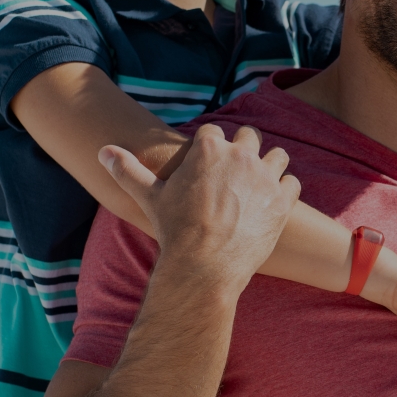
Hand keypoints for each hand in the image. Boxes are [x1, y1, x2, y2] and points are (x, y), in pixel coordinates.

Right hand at [99, 123, 298, 290]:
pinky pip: (292, 182)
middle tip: (235, 172)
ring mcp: (265, 176)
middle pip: (250, 136)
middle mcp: (240, 156)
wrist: (204, 266)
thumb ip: (128, 169)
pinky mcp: (282, 200)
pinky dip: (285, 190)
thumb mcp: (149, 196)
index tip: (207, 160)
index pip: (214, 131)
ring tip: (257, 185)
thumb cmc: (175, 230)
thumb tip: (103, 150)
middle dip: (243, 149)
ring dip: (269, 166)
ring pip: (277, 156)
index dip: (210, 144)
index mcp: (209, 148)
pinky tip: (271, 202)